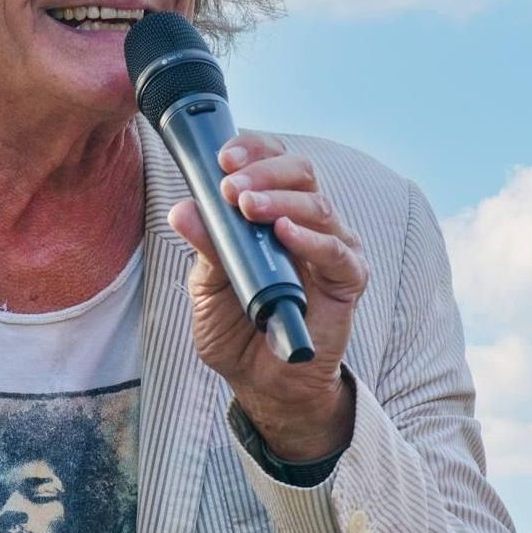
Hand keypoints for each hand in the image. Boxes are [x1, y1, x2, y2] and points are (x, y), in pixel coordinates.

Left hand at [167, 131, 366, 459]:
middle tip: (231, 186)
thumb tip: (184, 210)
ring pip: (317, 205)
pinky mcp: (347, 280)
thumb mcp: (207, 287)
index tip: (222, 158)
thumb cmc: (236, 328)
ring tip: (247, 206)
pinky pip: (336, 252)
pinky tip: (284, 233)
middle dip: (263, 172)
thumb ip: (205, 248)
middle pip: (299, 172)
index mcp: (272, 212)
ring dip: (280, 199)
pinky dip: (311, 239)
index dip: (252, 150)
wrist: (262, 382)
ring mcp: (331, 248)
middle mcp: (305, 222)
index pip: (272, 161)